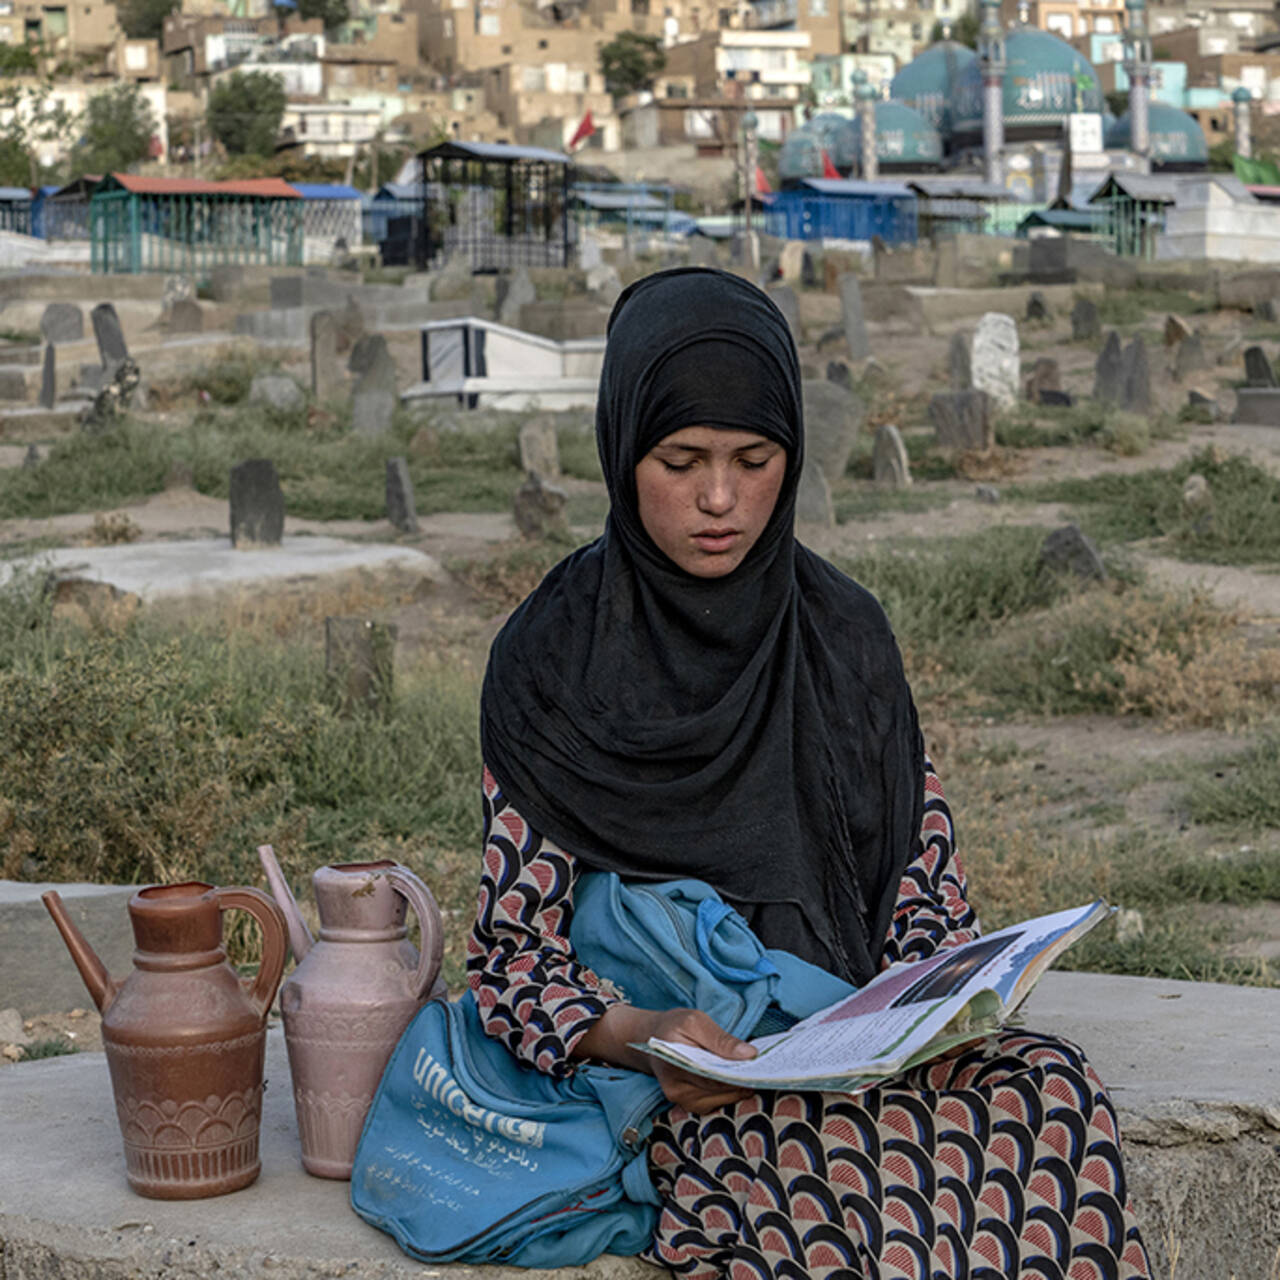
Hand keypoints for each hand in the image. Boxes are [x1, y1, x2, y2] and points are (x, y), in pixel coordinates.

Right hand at [573, 1004, 757, 1114]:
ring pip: (720, 1101)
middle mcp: (676, 1089)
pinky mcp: (688, 1104)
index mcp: (675, 1065)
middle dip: (742, 1081)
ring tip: (752, 1073)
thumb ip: (721, 1039)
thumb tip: (749, 1054)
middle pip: (719, 1092)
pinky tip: (737, 1080)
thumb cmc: (672, 1026)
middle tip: (763, 1069)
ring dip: (737, 1089)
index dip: (740, 1075)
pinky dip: (728, 1093)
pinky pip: (715, 1103)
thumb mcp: (695, 1020)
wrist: (648, 1039)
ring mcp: (681, 1100)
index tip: (761, 1068)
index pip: (714, 1077)